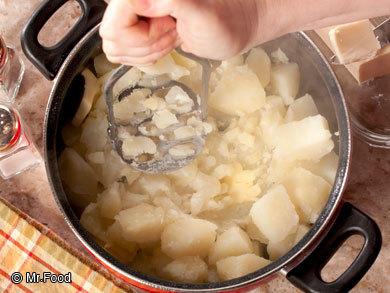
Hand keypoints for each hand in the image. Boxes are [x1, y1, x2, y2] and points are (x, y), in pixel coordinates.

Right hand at [99, 0, 261, 65]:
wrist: (230, 28)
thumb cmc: (222, 21)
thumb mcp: (202, 13)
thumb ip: (173, 2)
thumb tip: (138, 3)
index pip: (114, 25)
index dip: (139, 35)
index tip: (168, 26)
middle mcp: (133, 4)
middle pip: (112, 39)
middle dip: (145, 45)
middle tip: (173, 32)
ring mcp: (133, 18)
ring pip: (117, 49)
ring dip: (148, 51)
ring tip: (173, 36)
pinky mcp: (137, 32)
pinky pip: (123, 54)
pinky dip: (145, 57)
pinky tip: (165, 43)